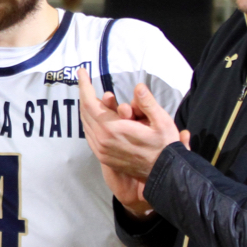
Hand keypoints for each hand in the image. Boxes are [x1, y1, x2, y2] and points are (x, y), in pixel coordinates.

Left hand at [77, 68, 185, 201]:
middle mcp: (102, 141)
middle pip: (85, 112)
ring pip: (86, 124)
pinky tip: (98, 116)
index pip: (89, 103)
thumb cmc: (165, 146)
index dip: (84, 85)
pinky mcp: (103, 158)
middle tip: (88, 82)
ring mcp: (101, 151)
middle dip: (85, 94)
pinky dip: (90, 122)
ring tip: (93, 97)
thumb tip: (138, 87)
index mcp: (112, 129)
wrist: (164, 174)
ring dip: (88, 108)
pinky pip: (90, 135)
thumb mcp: (162, 121)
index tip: (81, 72)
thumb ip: (147, 103)